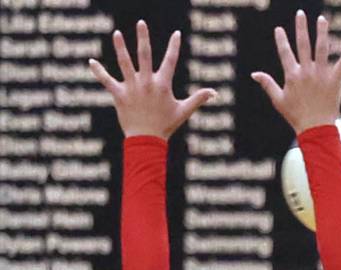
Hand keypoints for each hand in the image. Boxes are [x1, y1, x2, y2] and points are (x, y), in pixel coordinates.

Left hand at [89, 20, 215, 138]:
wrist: (147, 141)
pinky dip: (98, 71)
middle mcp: (147, 83)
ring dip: (120, 48)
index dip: (174, 47)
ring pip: (125, 63)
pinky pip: (106, 80)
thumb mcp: (184, 111)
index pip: (170, 61)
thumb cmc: (166, 125)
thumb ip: (198, 99)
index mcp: (162, 85)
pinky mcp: (119, 95)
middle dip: (143, 38)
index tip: (176, 34)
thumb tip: (215, 93)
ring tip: (117, 34)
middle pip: (145, 56)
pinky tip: (91, 62)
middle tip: (141, 23)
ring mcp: (132, 88)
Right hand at [252, 10, 340, 133]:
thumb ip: (267, 84)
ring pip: (321, 49)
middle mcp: (306, 72)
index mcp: (292, 75)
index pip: (285, 53)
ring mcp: (321, 75)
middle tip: (300, 13)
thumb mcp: (278, 100)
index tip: (279, 29)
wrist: (315, 129)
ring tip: (322, 19)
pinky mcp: (334, 81)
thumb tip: (254, 74)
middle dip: (301, 28)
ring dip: (321, 32)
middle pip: (303, 45)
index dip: (281, 40)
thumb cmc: (296, 116)